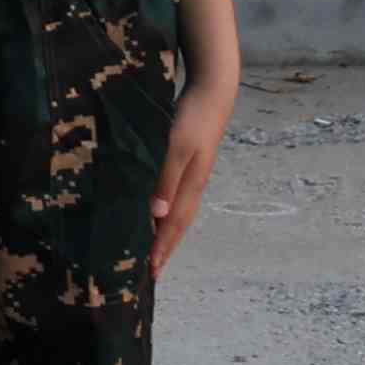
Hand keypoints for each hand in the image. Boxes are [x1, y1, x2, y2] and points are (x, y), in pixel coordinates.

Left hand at [148, 71, 234, 272]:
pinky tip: (156, 212)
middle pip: (178, 224)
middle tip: (151, 272)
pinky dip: (166, 212)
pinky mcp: (189, 164)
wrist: (214, 92)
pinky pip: (176, 197)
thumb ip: (166, 179)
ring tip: (153, 250)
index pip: (173, 225)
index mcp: (191, 185)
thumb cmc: (192, 118)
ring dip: (165, 233)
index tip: (151, 272)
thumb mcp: (176, 147)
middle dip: (165, 248)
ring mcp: (193, 175)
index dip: (162, 248)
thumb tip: (157, 214)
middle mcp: (194, 185)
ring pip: (178, 212)